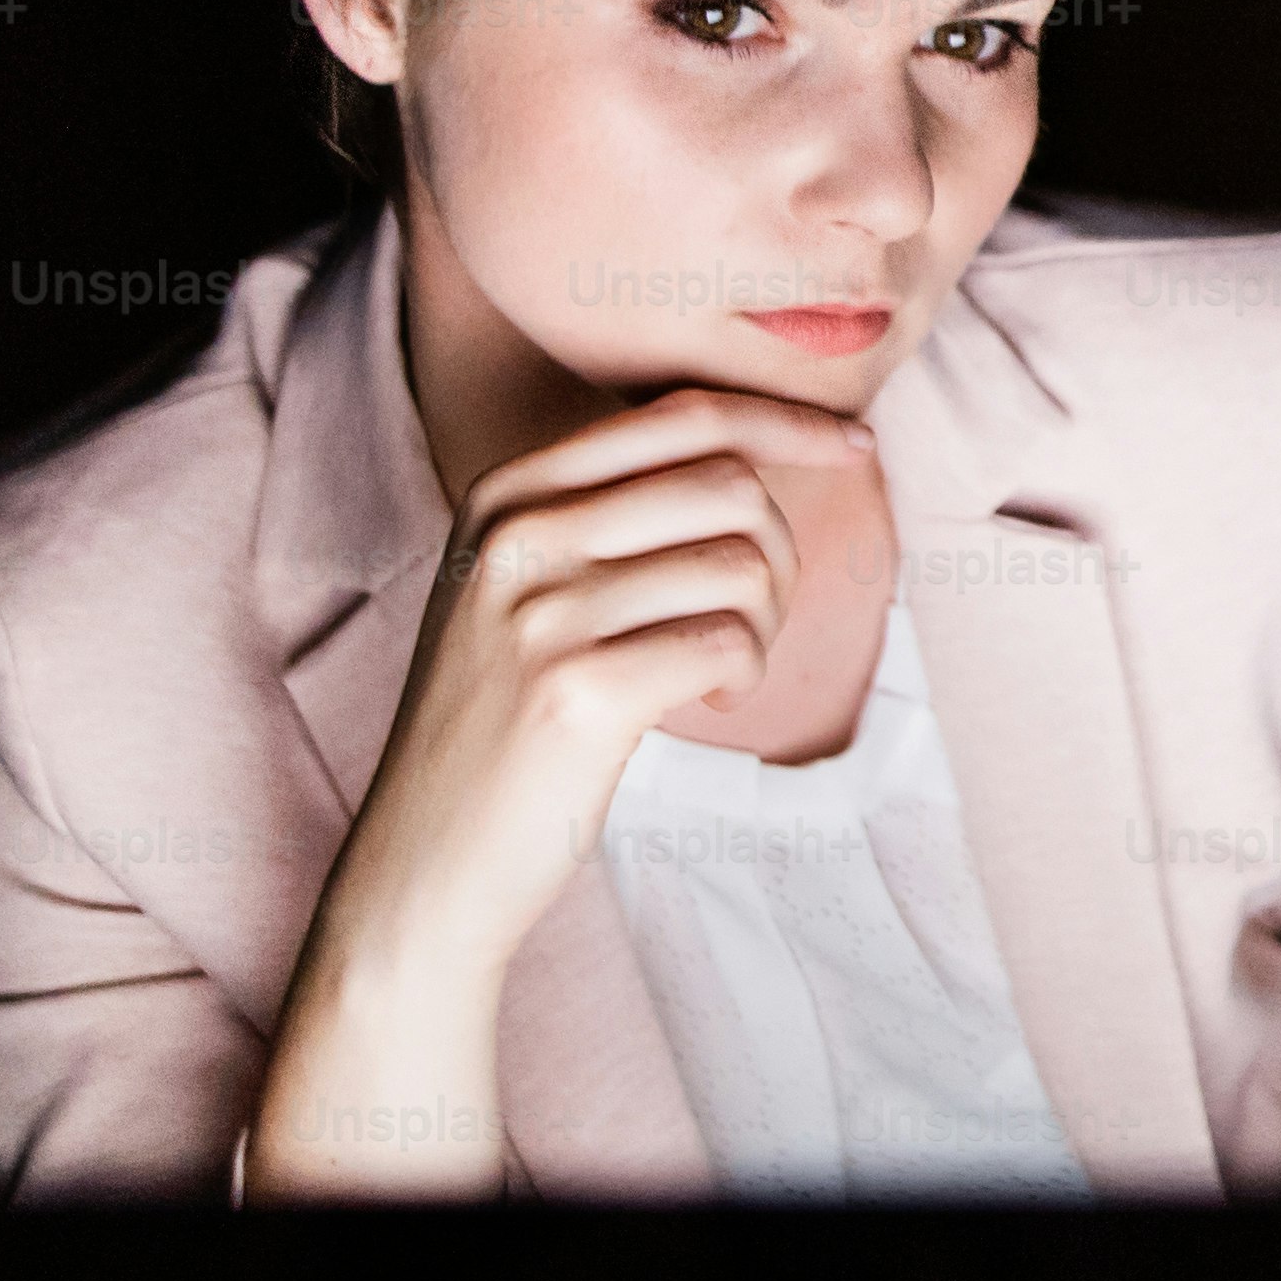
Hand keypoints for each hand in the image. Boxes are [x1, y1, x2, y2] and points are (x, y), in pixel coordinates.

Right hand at [246, 387, 873, 1198]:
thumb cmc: (505, 724)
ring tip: (720, 673)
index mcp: (506, 492)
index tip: (856, 447)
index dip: (788, 422)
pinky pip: (729, 643)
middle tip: (751, 624)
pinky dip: (745, 676)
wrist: (424, 863)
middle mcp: (515, 533)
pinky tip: (709, 709)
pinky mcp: (575, 692)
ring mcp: (539, 610)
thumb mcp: (527, 589)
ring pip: (742, 566)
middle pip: (729, 485)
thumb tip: (763, 451)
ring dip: (763, 628)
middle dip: (778, 553)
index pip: (684, 416)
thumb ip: (613, 514)